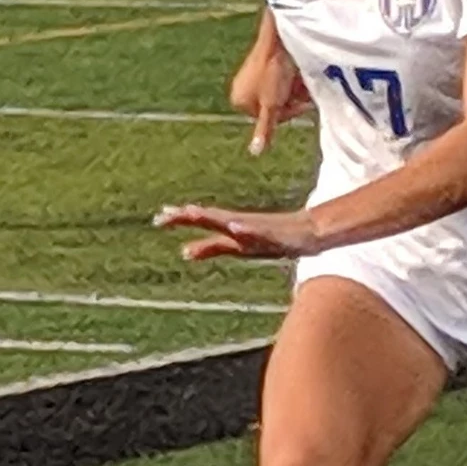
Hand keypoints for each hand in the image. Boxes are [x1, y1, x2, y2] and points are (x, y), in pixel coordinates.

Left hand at [153, 204, 321, 260]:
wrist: (307, 232)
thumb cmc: (271, 239)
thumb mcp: (236, 248)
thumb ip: (212, 247)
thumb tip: (184, 251)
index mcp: (229, 226)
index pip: (200, 219)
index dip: (180, 218)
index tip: (159, 218)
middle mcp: (238, 222)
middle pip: (209, 217)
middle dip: (188, 216)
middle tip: (164, 215)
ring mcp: (254, 226)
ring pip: (228, 220)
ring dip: (211, 217)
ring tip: (193, 214)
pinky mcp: (270, 232)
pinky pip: (255, 230)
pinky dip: (242, 227)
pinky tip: (233, 226)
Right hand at [231, 38, 312, 156]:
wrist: (278, 38)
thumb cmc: (274, 71)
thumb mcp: (273, 105)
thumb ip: (265, 129)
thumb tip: (255, 152)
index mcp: (239, 102)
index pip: (269, 119)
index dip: (286, 112)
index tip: (297, 102)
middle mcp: (242, 90)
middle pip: (274, 107)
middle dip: (291, 100)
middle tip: (302, 90)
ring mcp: (251, 77)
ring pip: (279, 94)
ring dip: (294, 90)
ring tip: (300, 79)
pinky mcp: (262, 66)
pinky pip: (279, 80)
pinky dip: (291, 79)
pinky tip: (297, 72)